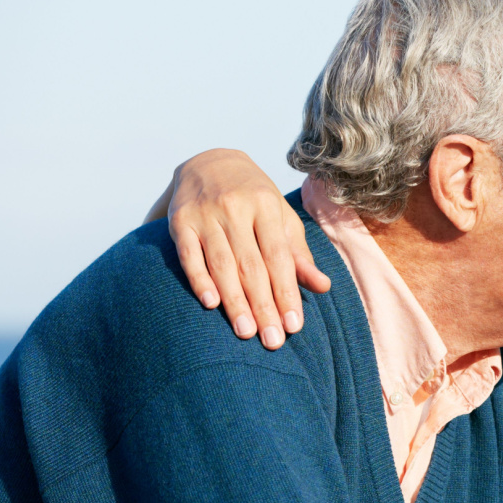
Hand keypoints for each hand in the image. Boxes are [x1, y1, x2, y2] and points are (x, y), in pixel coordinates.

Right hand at [166, 149, 330, 348]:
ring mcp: (205, 214)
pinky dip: (199, 279)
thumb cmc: (254, 199)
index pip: (279, 257)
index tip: (294, 326)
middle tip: (272, 341)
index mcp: (266, 206)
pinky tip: (211, 303)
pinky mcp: (179, 220)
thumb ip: (299, 253)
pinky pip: (189, 255)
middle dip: (263, 306)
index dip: (287, 292)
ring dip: (234, 301)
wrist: (209, 161)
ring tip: (246, 332)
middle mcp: (235, 208)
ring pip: (222, 264)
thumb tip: (323, 286)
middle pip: (252, 266)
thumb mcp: (281, 217)